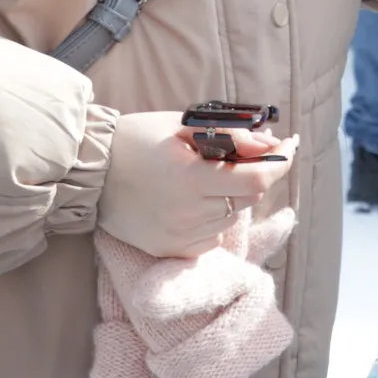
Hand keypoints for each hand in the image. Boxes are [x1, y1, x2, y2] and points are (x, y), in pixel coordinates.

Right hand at [100, 109, 291, 257]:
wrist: (88, 172)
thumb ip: (231, 136)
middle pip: (249, 198)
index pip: (257, 178)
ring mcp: (178, 237)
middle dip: (254, 174)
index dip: (280, 162)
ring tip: (204, 178)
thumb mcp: (183, 126)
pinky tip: (191, 202)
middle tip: (240, 155)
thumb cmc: (135, 139)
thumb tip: (272, 145)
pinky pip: (212, 237)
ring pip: (233, 217)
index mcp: (190, 177)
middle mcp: (187, 212)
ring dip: (232, 196)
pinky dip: (214, 218)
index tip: (289, 146)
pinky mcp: (170, 251)